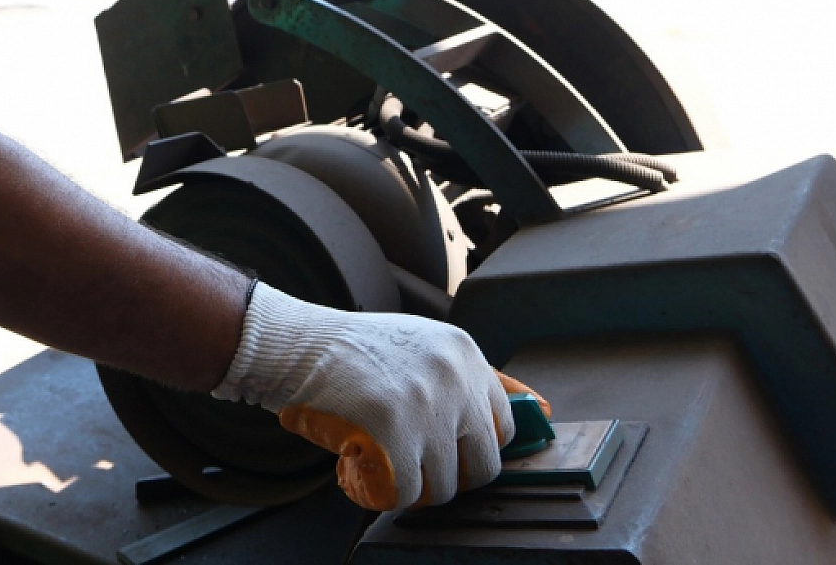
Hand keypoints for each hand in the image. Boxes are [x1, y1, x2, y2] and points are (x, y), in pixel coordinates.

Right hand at [211, 283, 513, 510]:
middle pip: (483, 465)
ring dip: (409, 486)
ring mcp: (426, 404)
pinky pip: (406, 493)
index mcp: (464, 353)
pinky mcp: (394, 431)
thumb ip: (471, 376)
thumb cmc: (349, 350)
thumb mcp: (421, 344)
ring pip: (444, 486)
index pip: (505, 425)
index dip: (470, 448)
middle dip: (446, 475)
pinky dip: (377, 492)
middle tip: (409, 464)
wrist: (294, 343)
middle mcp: (454, 376)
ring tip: (376, 461)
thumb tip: (541, 408)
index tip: (442, 451)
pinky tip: (354, 467)